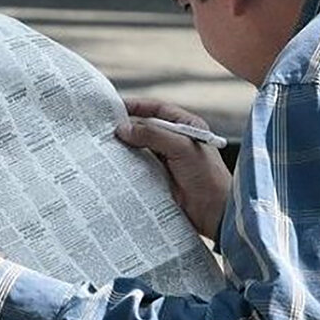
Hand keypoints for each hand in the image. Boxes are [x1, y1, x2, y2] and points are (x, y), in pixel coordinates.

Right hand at [115, 98, 230, 239]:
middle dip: (126, 128)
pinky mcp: (161, 179)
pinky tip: (114, 165)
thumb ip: (153, 134)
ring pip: (141, 148)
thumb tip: (123, 128)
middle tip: (103, 129)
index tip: (115, 107)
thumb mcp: (181, 147)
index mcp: (187, 126)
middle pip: (146, 128)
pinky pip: (140, 168)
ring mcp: (168, 161)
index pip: (157, 109)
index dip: (137, 106)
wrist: (216, 213)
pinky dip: (127, 165)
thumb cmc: (208, 177)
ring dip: (125, 147)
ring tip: (104, 146)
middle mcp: (177, 141)